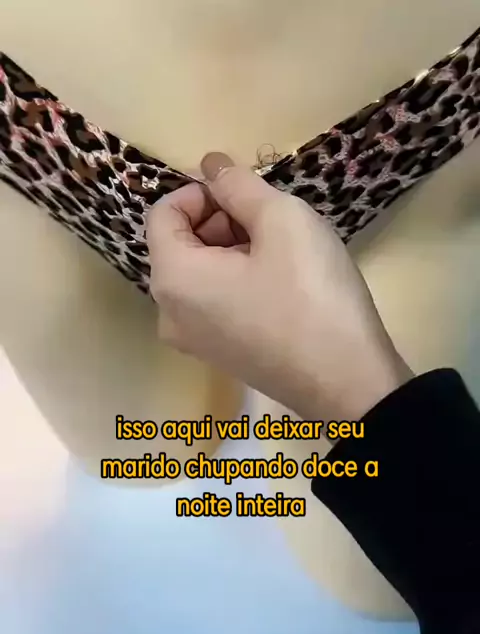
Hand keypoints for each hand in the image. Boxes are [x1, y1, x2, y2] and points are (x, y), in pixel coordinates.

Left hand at [146, 152, 412, 421]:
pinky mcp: (220, 358)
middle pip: (180, 245)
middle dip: (220, 221)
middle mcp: (169, 314)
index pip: (163, 213)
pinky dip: (237, 281)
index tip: (248, 193)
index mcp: (172, 279)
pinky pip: (214, 303)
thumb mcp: (282, 220)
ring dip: (233, 250)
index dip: (203, 191)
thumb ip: (239, 185)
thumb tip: (210, 163)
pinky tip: (281, 284)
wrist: (348, 383)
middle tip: (272, 223)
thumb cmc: (312, 294)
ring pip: (200, 274)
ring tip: (282, 253)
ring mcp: (193, 343)